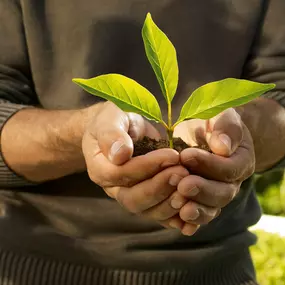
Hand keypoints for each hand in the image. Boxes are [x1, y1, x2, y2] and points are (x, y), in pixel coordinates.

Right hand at [82, 102, 189, 227]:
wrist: (122, 130)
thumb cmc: (115, 121)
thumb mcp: (110, 119)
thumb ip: (111, 134)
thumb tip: (120, 154)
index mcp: (100, 168)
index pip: (120, 174)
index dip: (146, 167)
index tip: (171, 155)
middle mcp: (113, 188)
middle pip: (134, 199)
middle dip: (160, 187)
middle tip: (182, 172)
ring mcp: (130, 196)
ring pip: (148, 211)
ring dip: (170, 201)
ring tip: (190, 185)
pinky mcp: (147, 201)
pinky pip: (161, 215)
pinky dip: (177, 215)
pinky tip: (193, 207)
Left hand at [174, 108, 254, 234]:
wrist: (205, 136)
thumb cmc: (212, 124)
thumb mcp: (221, 117)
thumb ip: (225, 128)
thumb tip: (222, 147)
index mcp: (240, 161)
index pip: (229, 168)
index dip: (209, 164)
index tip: (186, 155)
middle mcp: (231, 183)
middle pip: (221, 194)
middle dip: (201, 190)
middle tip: (182, 185)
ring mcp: (216, 196)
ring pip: (211, 209)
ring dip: (196, 210)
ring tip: (180, 207)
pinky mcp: (201, 203)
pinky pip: (199, 216)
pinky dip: (190, 222)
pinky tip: (181, 225)